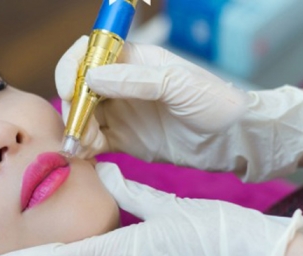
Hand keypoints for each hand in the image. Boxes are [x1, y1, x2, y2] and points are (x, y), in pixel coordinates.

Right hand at [56, 37, 302, 181]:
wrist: (234, 141)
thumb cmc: (215, 103)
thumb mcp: (178, 85)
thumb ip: (135, 80)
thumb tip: (91, 78)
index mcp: (134, 60)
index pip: (90, 54)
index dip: (72, 69)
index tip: (68, 91)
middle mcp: (122, 85)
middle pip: (80, 89)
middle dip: (73, 108)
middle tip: (79, 130)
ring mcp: (121, 113)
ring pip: (83, 117)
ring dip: (77, 131)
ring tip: (86, 147)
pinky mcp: (124, 140)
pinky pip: (94, 142)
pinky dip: (85, 148)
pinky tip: (87, 155)